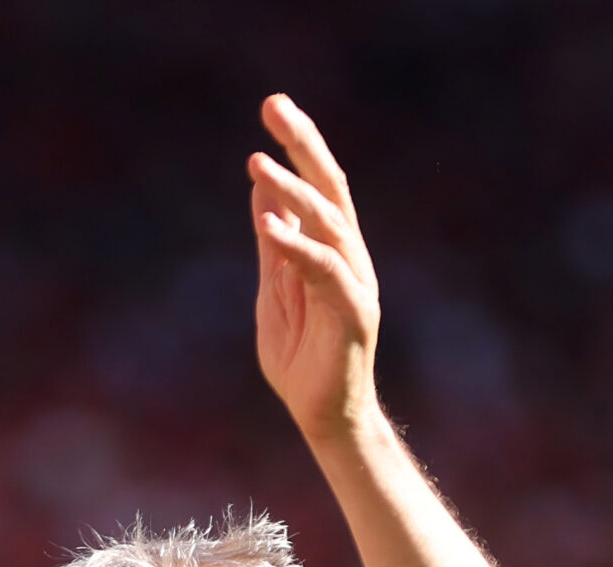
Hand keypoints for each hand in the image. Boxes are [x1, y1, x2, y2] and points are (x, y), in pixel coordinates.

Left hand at [248, 96, 382, 443]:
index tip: (274, 106)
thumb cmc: (301, 357)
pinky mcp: (353, 314)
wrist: (321, 416)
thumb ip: (273, 242)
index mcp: (332, 248)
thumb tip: (261, 189)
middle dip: (303, 143)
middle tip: (274, 105)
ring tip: (257, 161)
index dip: (299, 144)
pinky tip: (270, 224)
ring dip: (293, 190)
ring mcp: (355, 282)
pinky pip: (326, 271)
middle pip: (331, 187)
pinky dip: (298, 246)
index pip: (319, 184)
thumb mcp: (275, 287)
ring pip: (329, 222)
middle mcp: (350, 256)